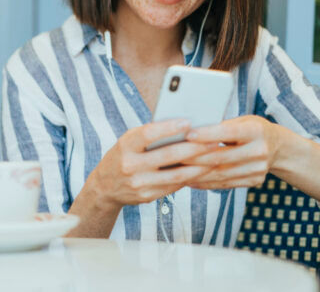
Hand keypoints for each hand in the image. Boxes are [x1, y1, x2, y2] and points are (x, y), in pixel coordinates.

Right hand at [89, 118, 215, 209]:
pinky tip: (202, 170)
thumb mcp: (129, 141)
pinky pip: (174, 186)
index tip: (188, 122)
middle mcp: (130, 165)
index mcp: (125, 146)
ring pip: (176, 175)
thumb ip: (150, 135)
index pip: (148, 134)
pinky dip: (190, 177)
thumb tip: (183, 127)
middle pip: (168, 156)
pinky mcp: (147, 196)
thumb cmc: (123, 155)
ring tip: (214, 157)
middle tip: (213, 140)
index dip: (168, 128)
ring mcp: (139, 184)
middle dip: (194, 148)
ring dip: (199, 166)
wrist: (105, 187)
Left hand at [182, 115, 283, 189]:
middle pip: (221, 157)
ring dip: (196, 173)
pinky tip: (189, 179)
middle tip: (173, 155)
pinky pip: (225, 184)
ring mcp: (258, 169)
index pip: (227, 132)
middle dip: (194, 157)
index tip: (187, 135)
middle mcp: (260, 151)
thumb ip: (221, 125)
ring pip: (221, 174)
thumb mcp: (242, 120)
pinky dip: (205, 183)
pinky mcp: (254, 181)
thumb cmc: (251, 129)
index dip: (206, 134)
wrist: (278, 147)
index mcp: (256, 130)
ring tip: (176, 170)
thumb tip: (190, 129)